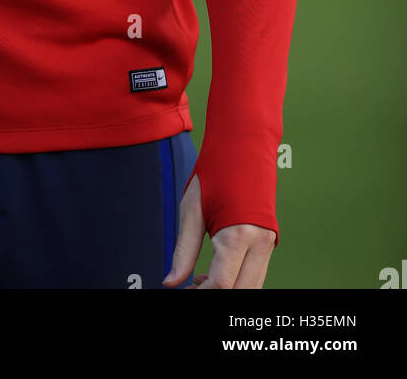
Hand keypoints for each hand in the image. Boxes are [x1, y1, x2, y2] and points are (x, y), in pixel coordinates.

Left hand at [162, 173, 275, 288]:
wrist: (244, 145)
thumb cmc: (216, 172)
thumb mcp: (192, 210)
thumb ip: (184, 250)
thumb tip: (170, 282)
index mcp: (238, 234)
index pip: (221, 283)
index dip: (200, 294)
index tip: (182, 290)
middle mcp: (260, 242)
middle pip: (240, 290)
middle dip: (214, 294)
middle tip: (188, 288)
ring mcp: (269, 243)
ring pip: (251, 286)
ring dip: (227, 290)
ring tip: (198, 280)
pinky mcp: (269, 241)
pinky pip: (256, 274)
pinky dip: (237, 281)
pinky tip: (214, 272)